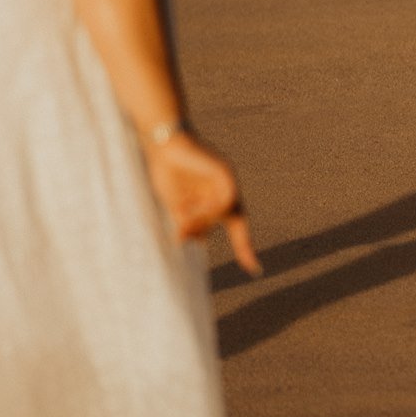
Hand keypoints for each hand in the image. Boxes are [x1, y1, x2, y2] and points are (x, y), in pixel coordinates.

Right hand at [146, 130, 262, 275]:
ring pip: (227, 212)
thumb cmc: (167, 173)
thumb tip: (195, 241)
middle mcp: (227, 191)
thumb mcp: (176, 206)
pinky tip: (192, 204)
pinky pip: (227, 199)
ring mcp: (228, 180)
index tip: (255, 270)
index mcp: (217, 200)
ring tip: (182, 214)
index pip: (237, 228)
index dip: (244, 248)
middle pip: (227, 222)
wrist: (161, 146)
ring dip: (203, 219)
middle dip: (202, 229)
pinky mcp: (225, 170)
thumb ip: (188, 223)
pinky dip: (211, 208)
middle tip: (182, 230)